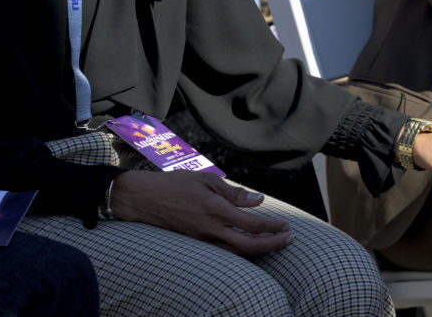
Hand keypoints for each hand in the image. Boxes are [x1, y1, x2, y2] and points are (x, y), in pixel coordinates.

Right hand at [109, 169, 290, 256]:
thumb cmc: (174, 184)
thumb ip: (233, 192)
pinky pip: (223, 251)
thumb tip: (259, 200)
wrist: (143, 199)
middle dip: (272, 244)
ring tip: (274, 242)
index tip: (286, 225)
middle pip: (247, 245)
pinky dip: (240, 250)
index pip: (251, 224)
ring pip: (236, 252)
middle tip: (289, 239)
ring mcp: (202, 239)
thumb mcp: (206, 179)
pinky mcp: (195, 242)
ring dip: (258, 249)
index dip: (272, 227)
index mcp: (215, 209)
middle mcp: (210, 228)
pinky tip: (250, 244)